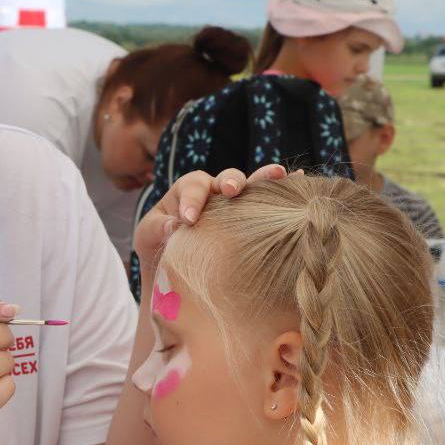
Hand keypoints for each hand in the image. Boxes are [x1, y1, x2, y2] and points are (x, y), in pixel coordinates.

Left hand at [133, 164, 289, 267]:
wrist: (172, 270)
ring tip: (278, 173)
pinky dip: (283, 187)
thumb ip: (155, 229)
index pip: (192, 185)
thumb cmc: (156, 247)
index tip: (189, 219)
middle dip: (230, 181)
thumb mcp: (146, 237)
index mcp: (187, 190)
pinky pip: (266, 200)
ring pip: (250, 186)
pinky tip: (299, 178)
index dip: (192, 199)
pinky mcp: (249, 219)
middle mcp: (214, 192)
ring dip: (263, 179)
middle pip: (225, 178)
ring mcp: (235, 204)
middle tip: (231, 191)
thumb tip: (173, 226)